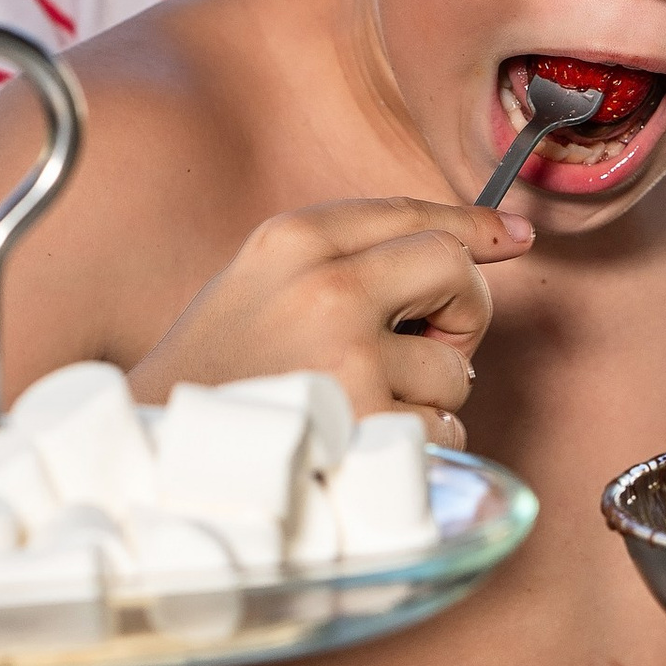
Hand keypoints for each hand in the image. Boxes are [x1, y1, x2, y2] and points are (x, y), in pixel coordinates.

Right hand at [128, 198, 532, 440]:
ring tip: (365, 404)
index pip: (409, 212)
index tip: (511, 237)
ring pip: (454, 366)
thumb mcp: (261, 281)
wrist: (154, 453)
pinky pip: (443, 428)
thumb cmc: (218, 373)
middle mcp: (324, 287)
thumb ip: (351, 255)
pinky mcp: (367, 424)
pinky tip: (366, 440)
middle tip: (426, 342)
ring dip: (429, 395)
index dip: (472, 225)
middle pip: (452, 269)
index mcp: (291, 240)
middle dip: (462, 309)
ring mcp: (348, 357)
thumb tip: (488, 242)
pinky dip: (420, 443)